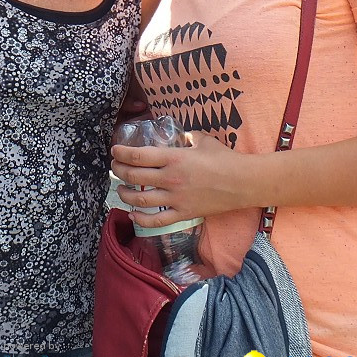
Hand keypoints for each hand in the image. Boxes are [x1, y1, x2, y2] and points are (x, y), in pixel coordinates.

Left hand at [112, 132, 250, 227]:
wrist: (242, 182)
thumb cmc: (224, 158)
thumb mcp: (202, 140)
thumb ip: (185, 137)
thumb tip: (177, 136)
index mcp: (173, 158)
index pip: (139, 155)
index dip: (122, 152)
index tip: (114, 150)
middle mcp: (170, 178)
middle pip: (135, 176)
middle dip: (119, 171)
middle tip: (114, 167)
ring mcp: (175, 198)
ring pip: (141, 198)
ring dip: (125, 194)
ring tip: (120, 189)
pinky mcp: (183, 214)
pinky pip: (157, 220)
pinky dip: (141, 219)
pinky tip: (133, 214)